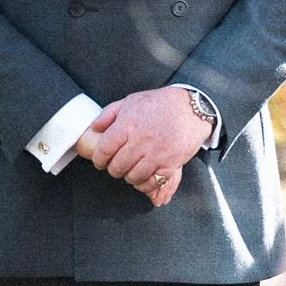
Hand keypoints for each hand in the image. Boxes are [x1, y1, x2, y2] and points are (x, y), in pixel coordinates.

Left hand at [85, 87, 212, 207]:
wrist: (191, 108)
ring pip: (133, 177)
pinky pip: (152, 182)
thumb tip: (94, 127)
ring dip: (128, 177)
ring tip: (130, 171)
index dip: (98, 159)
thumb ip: (109, 114)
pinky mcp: (170, 164)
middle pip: (117, 166)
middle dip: (113, 169)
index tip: (100, 161)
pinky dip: (145, 184)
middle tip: (115, 167)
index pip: (104, 150)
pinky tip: (143, 178)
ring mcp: (156, 154)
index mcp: (127, 125)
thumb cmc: (160, 103)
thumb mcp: (131, 101)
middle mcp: (140, 141)